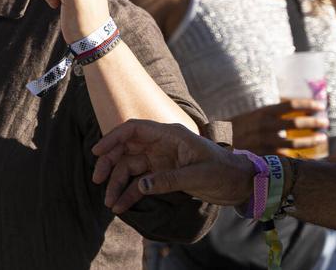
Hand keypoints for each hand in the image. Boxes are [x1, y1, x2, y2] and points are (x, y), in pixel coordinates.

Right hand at [91, 120, 254, 213]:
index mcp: (170, 134)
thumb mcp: (198, 175)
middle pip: (127, 148)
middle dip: (110, 163)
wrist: (238, 183)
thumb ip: (169, 179)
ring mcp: (161, 160)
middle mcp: (161, 144)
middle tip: (98, 180)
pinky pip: (141, 183)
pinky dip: (130, 194)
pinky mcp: (163, 175)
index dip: (113, 138)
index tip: (97, 151)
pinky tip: (121, 206)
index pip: (134, 129)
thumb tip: (141, 186)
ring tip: (109, 203)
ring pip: (130, 167)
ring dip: (118, 184)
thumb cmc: (223, 171)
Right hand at [231, 98, 327, 156]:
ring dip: (312, 141)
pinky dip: (300, 157)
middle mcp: (266, 126)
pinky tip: (309, 157)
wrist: (218, 144)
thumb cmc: (238, 129)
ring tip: (322, 138)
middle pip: (297, 123)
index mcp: (264, 112)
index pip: (291, 105)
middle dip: (315, 123)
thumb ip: (271, 115)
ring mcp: (266, 143)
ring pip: (295, 143)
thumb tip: (293, 111)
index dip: (308, 104)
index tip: (321, 105)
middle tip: (325, 122)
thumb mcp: (253, 116)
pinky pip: (287, 158)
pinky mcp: (265, 157)